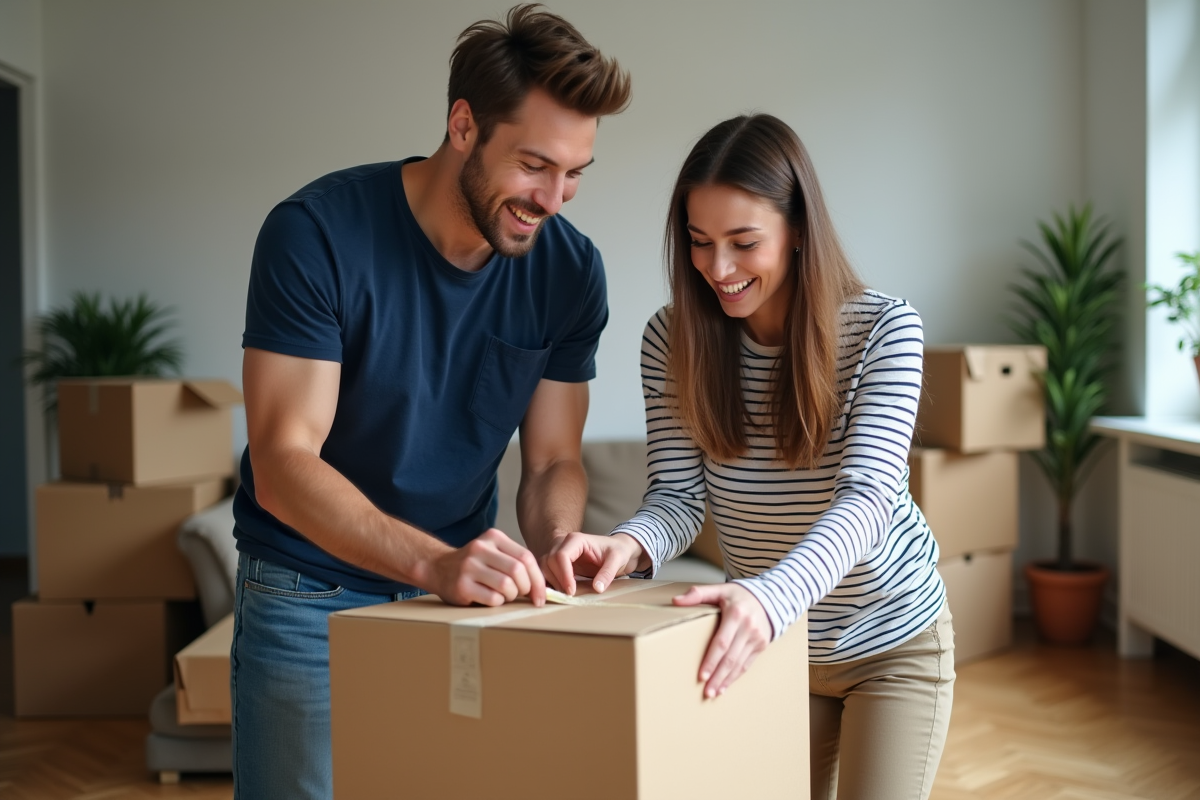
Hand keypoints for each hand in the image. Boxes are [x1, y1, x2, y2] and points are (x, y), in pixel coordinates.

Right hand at [428, 528, 546, 606]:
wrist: (438, 568)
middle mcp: (480, 548)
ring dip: (511, 596)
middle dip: (526, 588)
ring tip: (505, 596)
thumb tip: (542, 587)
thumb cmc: (474, 565)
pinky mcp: (461, 585)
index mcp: (493, 538)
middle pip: (518, 570)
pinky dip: (498, 602)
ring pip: (507, 585)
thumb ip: (515, 562)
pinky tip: (490, 599)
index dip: (538, 579)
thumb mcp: (493, 553)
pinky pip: (492, 598)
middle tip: (522, 596)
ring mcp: (469, 566)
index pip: (526, 557)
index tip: (541, 595)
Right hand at [542, 532, 644, 594]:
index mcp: (576, 540)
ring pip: (545, 567)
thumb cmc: (618, 551)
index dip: (564, 574)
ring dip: (551, 582)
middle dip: (556, 580)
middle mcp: (564, 544)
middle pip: (549, 561)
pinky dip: (549, 583)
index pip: (561, 555)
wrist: (618, 550)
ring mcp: (561, 554)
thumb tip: (597, 588)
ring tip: (565, 595)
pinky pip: (548, 572)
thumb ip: (608, 573)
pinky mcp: (561, 564)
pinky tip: (557, 593)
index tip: (572, 591)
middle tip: (569, 596)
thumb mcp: (617, 560)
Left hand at [673, 583, 771, 698]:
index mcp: (736, 614)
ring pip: (739, 663)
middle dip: (718, 676)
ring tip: (714, 693)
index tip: (701, 675)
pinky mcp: (761, 645)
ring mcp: (756, 638)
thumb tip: (675, 600)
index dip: (711, 660)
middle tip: (706, 692)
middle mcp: (748, 627)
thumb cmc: (740, 595)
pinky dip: (736, 676)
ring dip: (726, 680)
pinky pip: (747, 664)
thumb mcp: (719, 589)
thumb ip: (698, 594)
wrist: (770, 597)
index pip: (721, 642)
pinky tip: (725, 686)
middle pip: (730, 657)